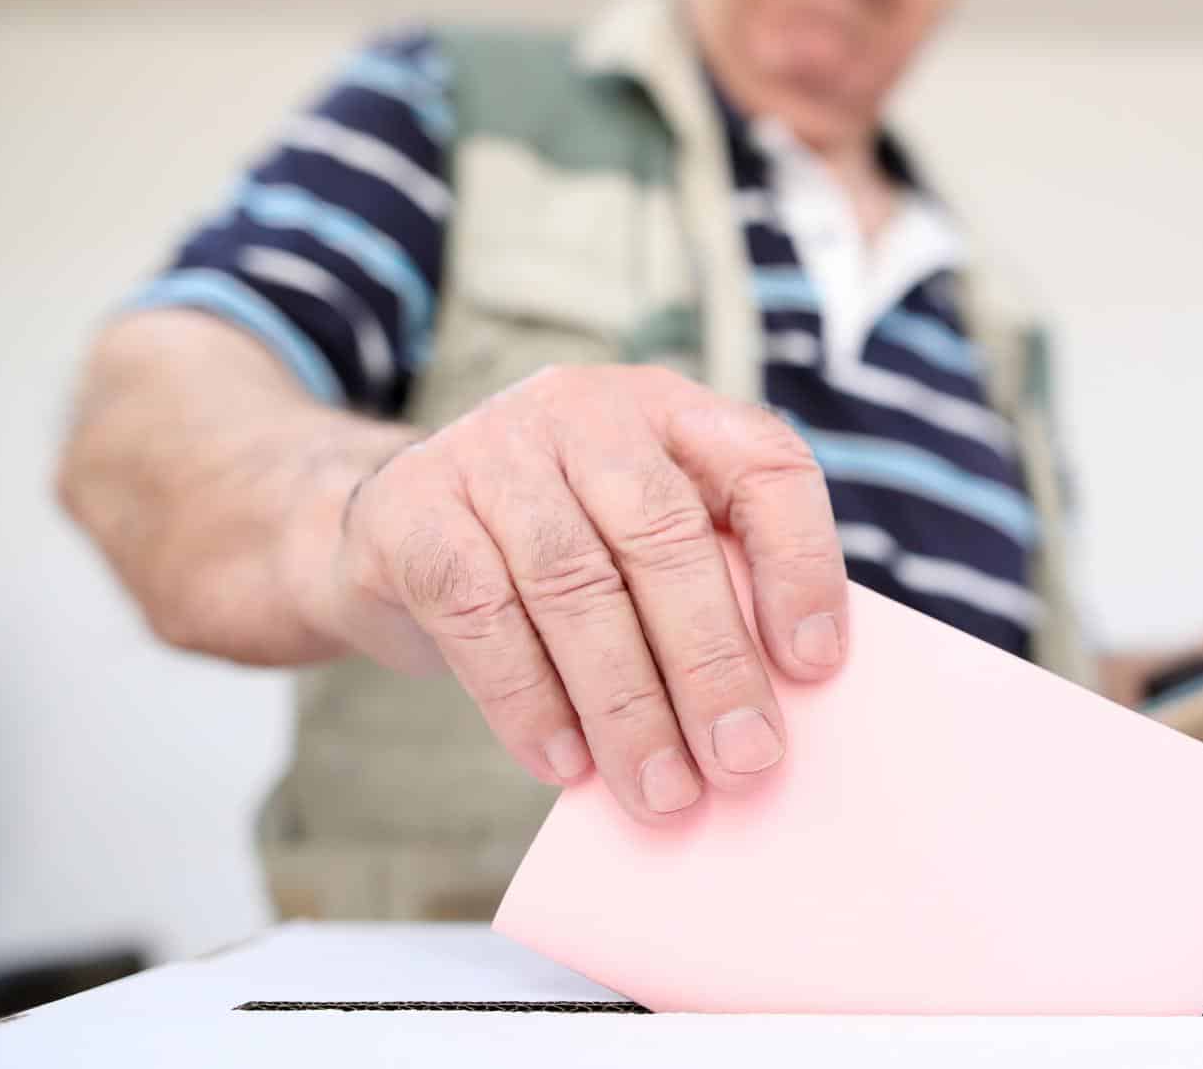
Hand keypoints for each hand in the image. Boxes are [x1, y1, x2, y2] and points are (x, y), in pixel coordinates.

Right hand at [295, 364, 848, 822]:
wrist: (385, 525)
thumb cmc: (554, 550)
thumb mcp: (637, 541)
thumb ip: (707, 593)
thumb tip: (760, 719)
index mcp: (672, 412)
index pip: (764, 464)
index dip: (802, 562)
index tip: (817, 666)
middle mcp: (585, 411)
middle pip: (664, 534)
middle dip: (712, 662)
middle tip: (744, 761)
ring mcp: (491, 451)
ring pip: (573, 583)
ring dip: (626, 706)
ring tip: (663, 791)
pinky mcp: (409, 510)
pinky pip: (480, 614)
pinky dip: (529, 701)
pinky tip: (566, 764)